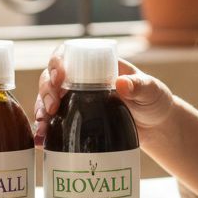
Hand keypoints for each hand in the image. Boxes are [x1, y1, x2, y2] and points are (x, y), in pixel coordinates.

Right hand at [33, 51, 175, 145]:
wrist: (157, 127)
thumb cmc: (154, 101)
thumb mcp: (151, 91)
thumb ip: (140, 86)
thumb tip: (121, 83)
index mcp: (98, 66)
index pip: (70, 55)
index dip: (57, 62)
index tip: (59, 77)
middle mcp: (83, 81)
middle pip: (52, 77)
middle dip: (45, 89)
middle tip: (51, 107)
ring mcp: (78, 101)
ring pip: (48, 99)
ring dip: (40, 110)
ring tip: (42, 126)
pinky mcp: (77, 121)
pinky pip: (55, 122)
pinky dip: (45, 130)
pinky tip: (40, 141)